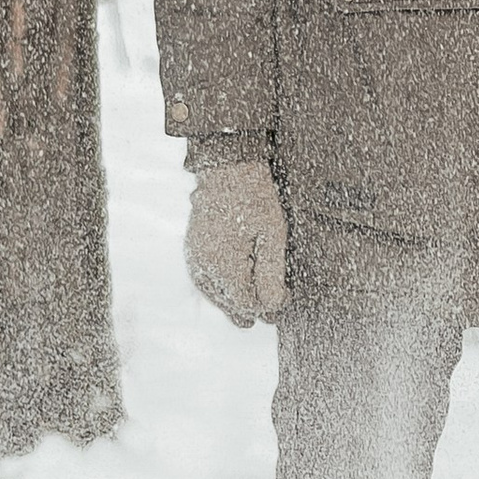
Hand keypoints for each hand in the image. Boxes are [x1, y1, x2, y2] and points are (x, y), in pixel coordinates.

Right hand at [185, 159, 287, 324]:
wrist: (228, 171)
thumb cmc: (253, 199)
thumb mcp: (273, 235)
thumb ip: (271, 274)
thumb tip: (273, 305)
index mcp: (223, 264)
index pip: (246, 304)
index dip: (267, 306)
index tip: (286, 295)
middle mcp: (203, 266)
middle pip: (229, 304)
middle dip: (252, 307)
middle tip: (275, 306)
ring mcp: (194, 258)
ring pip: (215, 295)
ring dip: (235, 301)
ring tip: (254, 306)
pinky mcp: (192, 251)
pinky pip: (205, 281)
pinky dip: (221, 289)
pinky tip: (233, 289)